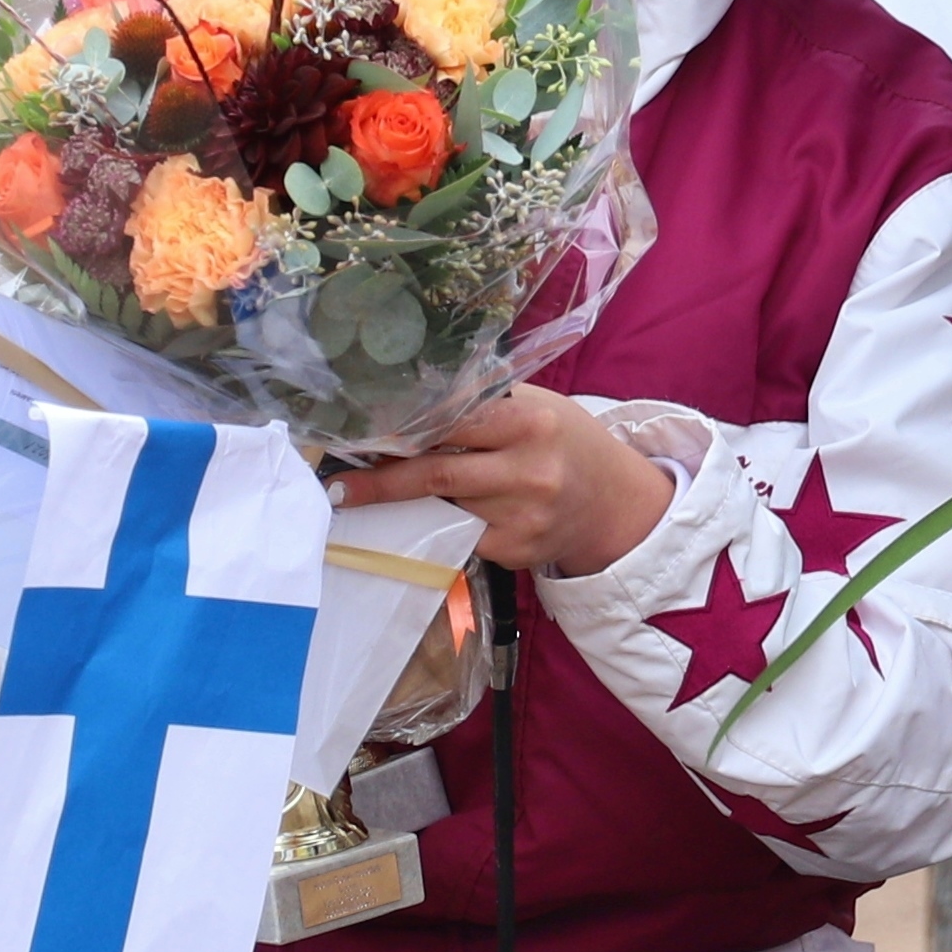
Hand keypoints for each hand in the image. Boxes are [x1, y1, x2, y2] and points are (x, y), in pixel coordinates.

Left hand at [329, 388, 675, 575]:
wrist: (612, 501)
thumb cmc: (564, 441)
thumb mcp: (537, 406)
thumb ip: (484, 403)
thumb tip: (409, 401)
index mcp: (531, 422)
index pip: (454, 421)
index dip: (405, 428)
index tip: (362, 435)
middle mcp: (529, 470)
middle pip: (438, 473)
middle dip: (382, 481)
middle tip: (338, 487)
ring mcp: (523, 516)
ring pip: (443, 508)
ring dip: (403, 504)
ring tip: (365, 496)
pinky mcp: (516, 550)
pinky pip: (460, 535)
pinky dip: (437, 524)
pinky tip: (424, 517)